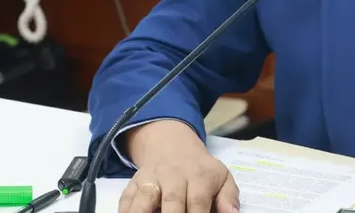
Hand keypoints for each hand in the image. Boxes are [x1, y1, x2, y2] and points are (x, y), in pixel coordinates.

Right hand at [119, 120, 240, 212]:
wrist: (173, 147)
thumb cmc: (201, 171)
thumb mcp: (222, 177)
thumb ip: (228, 197)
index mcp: (198, 175)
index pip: (198, 201)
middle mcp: (173, 175)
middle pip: (172, 201)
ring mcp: (150, 178)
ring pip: (143, 198)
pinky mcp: (133, 183)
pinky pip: (126, 199)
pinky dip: (125, 210)